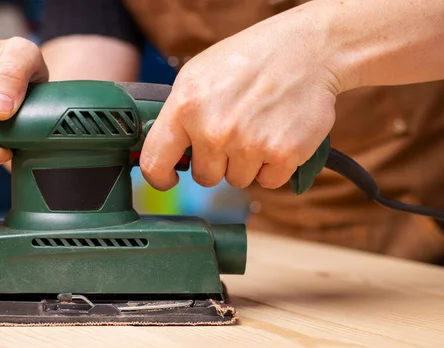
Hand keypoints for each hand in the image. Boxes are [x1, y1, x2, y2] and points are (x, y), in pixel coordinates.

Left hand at [139, 8, 341, 190]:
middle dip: (217, 161)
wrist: (306, 50)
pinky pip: (268, 181)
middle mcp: (214, 130)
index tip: (170, 178)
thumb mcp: (197, 75)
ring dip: (246, 162)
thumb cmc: (249, 59)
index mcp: (185, 108)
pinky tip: (277, 136)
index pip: (155, 163)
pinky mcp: (283, 155)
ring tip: (257, 127)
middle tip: (233, 131)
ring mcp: (249, 145)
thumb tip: (167, 150)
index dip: (161, 176)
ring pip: (237, 179)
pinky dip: (274, 166)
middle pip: (204, 177)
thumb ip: (178, 114)